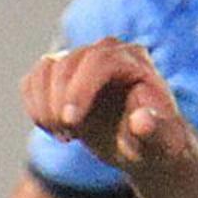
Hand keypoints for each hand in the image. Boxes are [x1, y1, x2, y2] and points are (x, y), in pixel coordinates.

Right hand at [25, 41, 197, 172]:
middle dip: (59, 101)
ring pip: (47, 68)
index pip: (100, 60)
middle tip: (66, 137)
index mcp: (134, 61)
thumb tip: (140, 121)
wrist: (143, 144)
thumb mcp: (162, 145)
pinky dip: (35, 106)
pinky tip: (52, 129)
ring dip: (44, 106)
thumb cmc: (155, 143)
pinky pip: (34, 79)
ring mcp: (82, 60)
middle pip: (69, 62)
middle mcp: (107, 52)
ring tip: (63, 136)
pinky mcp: (63, 74)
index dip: (80, 89)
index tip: (70, 122)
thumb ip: (156, 132)